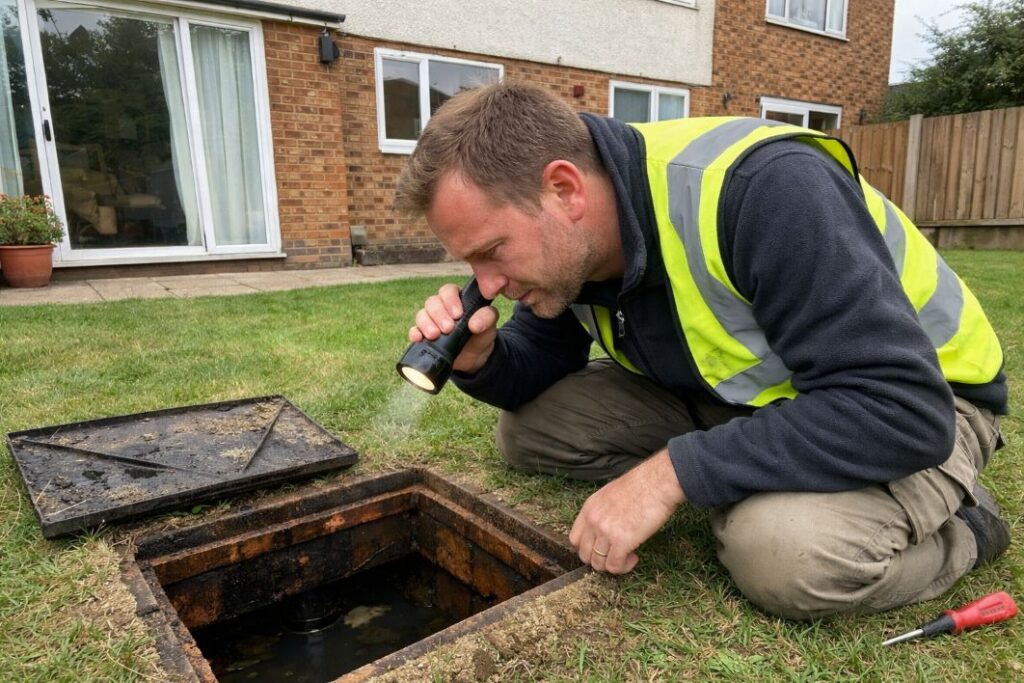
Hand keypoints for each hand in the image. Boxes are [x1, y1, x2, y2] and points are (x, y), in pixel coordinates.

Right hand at [408, 282, 498, 373]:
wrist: (475, 359)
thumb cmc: (482, 335)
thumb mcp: (490, 325)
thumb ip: (487, 318)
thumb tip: (473, 324)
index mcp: (457, 300)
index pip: (448, 291)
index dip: (450, 300)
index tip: (457, 314)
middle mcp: (441, 308)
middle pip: (432, 302)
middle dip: (438, 314)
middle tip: (448, 328)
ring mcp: (431, 322)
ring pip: (421, 314)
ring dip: (426, 324)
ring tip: (435, 335)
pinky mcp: (424, 336)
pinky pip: (414, 331)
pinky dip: (415, 334)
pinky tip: (418, 338)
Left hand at [568, 450, 684, 573]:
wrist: (657, 483)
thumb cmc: (641, 486)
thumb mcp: (611, 495)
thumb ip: (602, 512)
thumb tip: (606, 528)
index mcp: (589, 508)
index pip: (574, 539)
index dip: (587, 548)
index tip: (601, 548)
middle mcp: (593, 521)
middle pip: (584, 555)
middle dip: (599, 559)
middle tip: (615, 555)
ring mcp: (605, 532)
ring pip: (598, 564)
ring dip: (613, 565)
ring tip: (627, 556)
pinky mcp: (621, 542)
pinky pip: (614, 566)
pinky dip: (624, 567)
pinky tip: (634, 556)